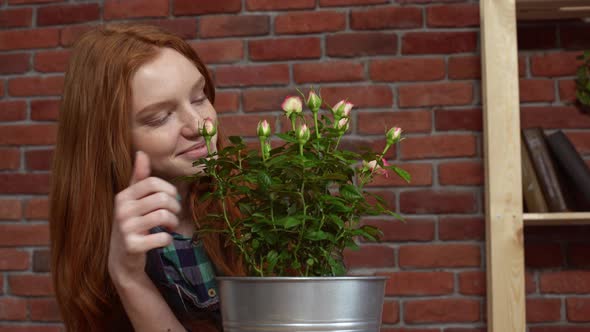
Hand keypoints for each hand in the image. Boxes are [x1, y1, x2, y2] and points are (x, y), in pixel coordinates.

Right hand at [108, 151, 180, 285]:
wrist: (122, 259)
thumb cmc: (132, 224)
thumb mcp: (133, 200)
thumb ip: (138, 178)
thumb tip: (141, 153)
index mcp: (123, 196)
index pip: (153, 183)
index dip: (170, 190)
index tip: (173, 199)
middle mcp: (121, 210)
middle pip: (162, 199)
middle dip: (175, 208)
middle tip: (174, 215)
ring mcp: (125, 228)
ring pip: (163, 216)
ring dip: (173, 223)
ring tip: (171, 227)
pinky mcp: (132, 246)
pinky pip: (162, 237)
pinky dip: (168, 239)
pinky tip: (164, 240)